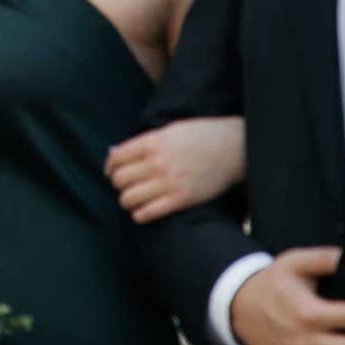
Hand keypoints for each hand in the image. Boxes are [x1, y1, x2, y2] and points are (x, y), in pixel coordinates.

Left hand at [106, 116, 246, 222]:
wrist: (234, 148)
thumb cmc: (201, 136)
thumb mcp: (169, 130)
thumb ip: (143, 142)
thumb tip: (115, 154)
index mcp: (152, 142)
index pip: (116, 158)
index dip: (109, 167)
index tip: (111, 172)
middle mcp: (157, 163)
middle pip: (119, 180)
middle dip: (118, 184)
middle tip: (125, 185)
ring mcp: (169, 182)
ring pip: (127, 198)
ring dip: (126, 200)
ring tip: (133, 198)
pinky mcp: (181, 200)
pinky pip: (147, 213)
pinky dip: (139, 214)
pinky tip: (143, 210)